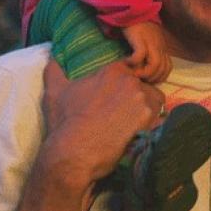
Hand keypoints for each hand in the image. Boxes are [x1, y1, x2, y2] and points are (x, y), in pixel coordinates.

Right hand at [41, 60, 163, 186]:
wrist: (74, 152)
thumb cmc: (65, 121)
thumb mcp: (55, 92)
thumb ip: (54, 71)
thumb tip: (51, 58)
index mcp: (112, 71)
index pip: (128, 73)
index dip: (123, 87)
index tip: (116, 101)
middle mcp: (130, 81)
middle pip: (143, 86)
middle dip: (135, 99)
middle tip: (122, 117)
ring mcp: (141, 99)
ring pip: (154, 101)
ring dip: (146, 111)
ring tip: (131, 126)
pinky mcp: (148, 120)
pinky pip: (160, 119)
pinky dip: (153, 125)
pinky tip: (140, 134)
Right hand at [123, 21, 172, 82]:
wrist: (133, 9)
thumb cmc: (139, 26)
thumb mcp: (148, 40)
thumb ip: (150, 51)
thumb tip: (144, 67)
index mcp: (162, 47)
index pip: (168, 68)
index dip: (159, 78)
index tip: (148, 80)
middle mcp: (159, 46)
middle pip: (162, 69)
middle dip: (151, 78)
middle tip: (139, 79)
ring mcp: (151, 42)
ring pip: (155, 65)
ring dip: (144, 73)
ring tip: (133, 74)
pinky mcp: (140, 39)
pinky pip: (140, 55)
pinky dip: (134, 62)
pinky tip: (126, 62)